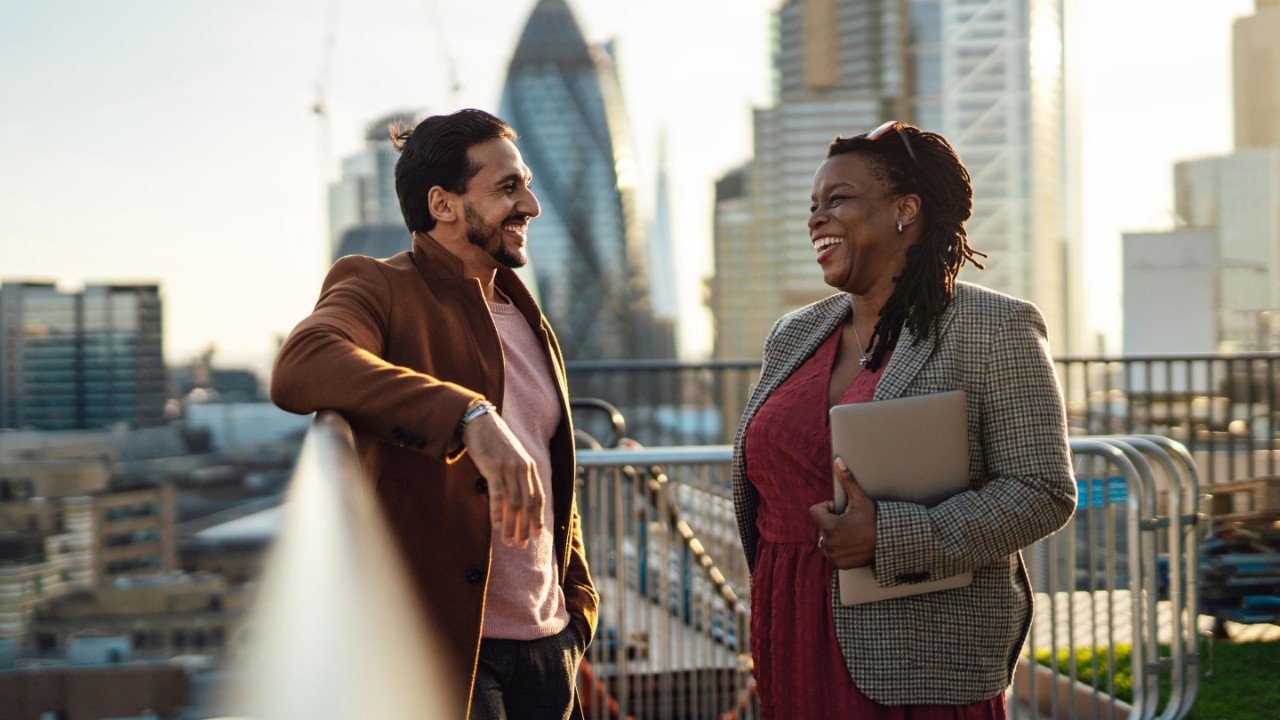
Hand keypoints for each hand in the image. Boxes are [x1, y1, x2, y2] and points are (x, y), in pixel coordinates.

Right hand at [461, 411, 543, 547]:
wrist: (478, 421)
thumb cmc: (492, 441)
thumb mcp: (510, 457)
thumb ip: (516, 474)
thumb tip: (516, 497)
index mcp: (529, 466)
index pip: (538, 497)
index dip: (538, 518)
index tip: (537, 535)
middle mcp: (523, 468)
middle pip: (528, 504)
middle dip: (526, 527)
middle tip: (523, 545)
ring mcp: (509, 468)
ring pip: (514, 504)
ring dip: (512, 526)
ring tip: (510, 542)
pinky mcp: (493, 468)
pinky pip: (498, 496)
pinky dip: (498, 514)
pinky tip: (498, 528)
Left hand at [808, 457, 876, 568]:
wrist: (889, 543)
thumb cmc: (875, 520)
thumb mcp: (860, 499)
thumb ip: (846, 480)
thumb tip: (837, 460)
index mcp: (830, 525)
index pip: (815, 511)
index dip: (827, 508)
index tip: (841, 510)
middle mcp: (828, 542)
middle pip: (821, 525)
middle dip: (831, 522)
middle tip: (850, 523)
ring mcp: (833, 555)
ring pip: (825, 539)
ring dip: (833, 535)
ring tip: (851, 534)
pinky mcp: (838, 564)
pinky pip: (830, 552)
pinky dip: (838, 548)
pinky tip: (852, 544)